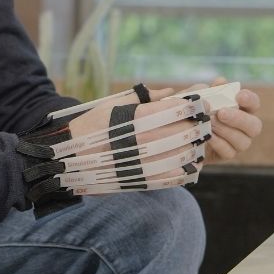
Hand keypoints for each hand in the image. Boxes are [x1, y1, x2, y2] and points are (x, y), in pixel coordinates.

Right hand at [67, 86, 200, 185]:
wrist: (69, 158)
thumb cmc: (91, 126)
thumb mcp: (113, 104)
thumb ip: (144, 98)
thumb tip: (170, 92)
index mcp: (138, 118)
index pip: (179, 110)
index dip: (195, 106)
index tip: (202, 105)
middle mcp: (145, 140)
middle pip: (187, 131)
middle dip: (199, 126)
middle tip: (204, 122)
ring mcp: (145, 162)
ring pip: (185, 154)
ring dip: (196, 147)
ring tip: (197, 142)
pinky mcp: (144, 180)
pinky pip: (175, 176)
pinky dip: (187, 169)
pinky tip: (188, 163)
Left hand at [195, 77, 261, 164]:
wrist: (181, 132)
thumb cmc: (194, 110)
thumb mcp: (197, 97)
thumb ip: (209, 89)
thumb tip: (221, 81)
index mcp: (241, 108)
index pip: (254, 103)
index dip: (250, 100)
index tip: (238, 96)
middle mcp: (244, 127)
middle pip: (255, 126)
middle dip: (239, 119)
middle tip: (221, 113)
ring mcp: (237, 143)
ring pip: (243, 141)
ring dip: (226, 131)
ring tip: (210, 123)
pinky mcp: (227, 154)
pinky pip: (229, 152)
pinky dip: (219, 143)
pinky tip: (208, 136)